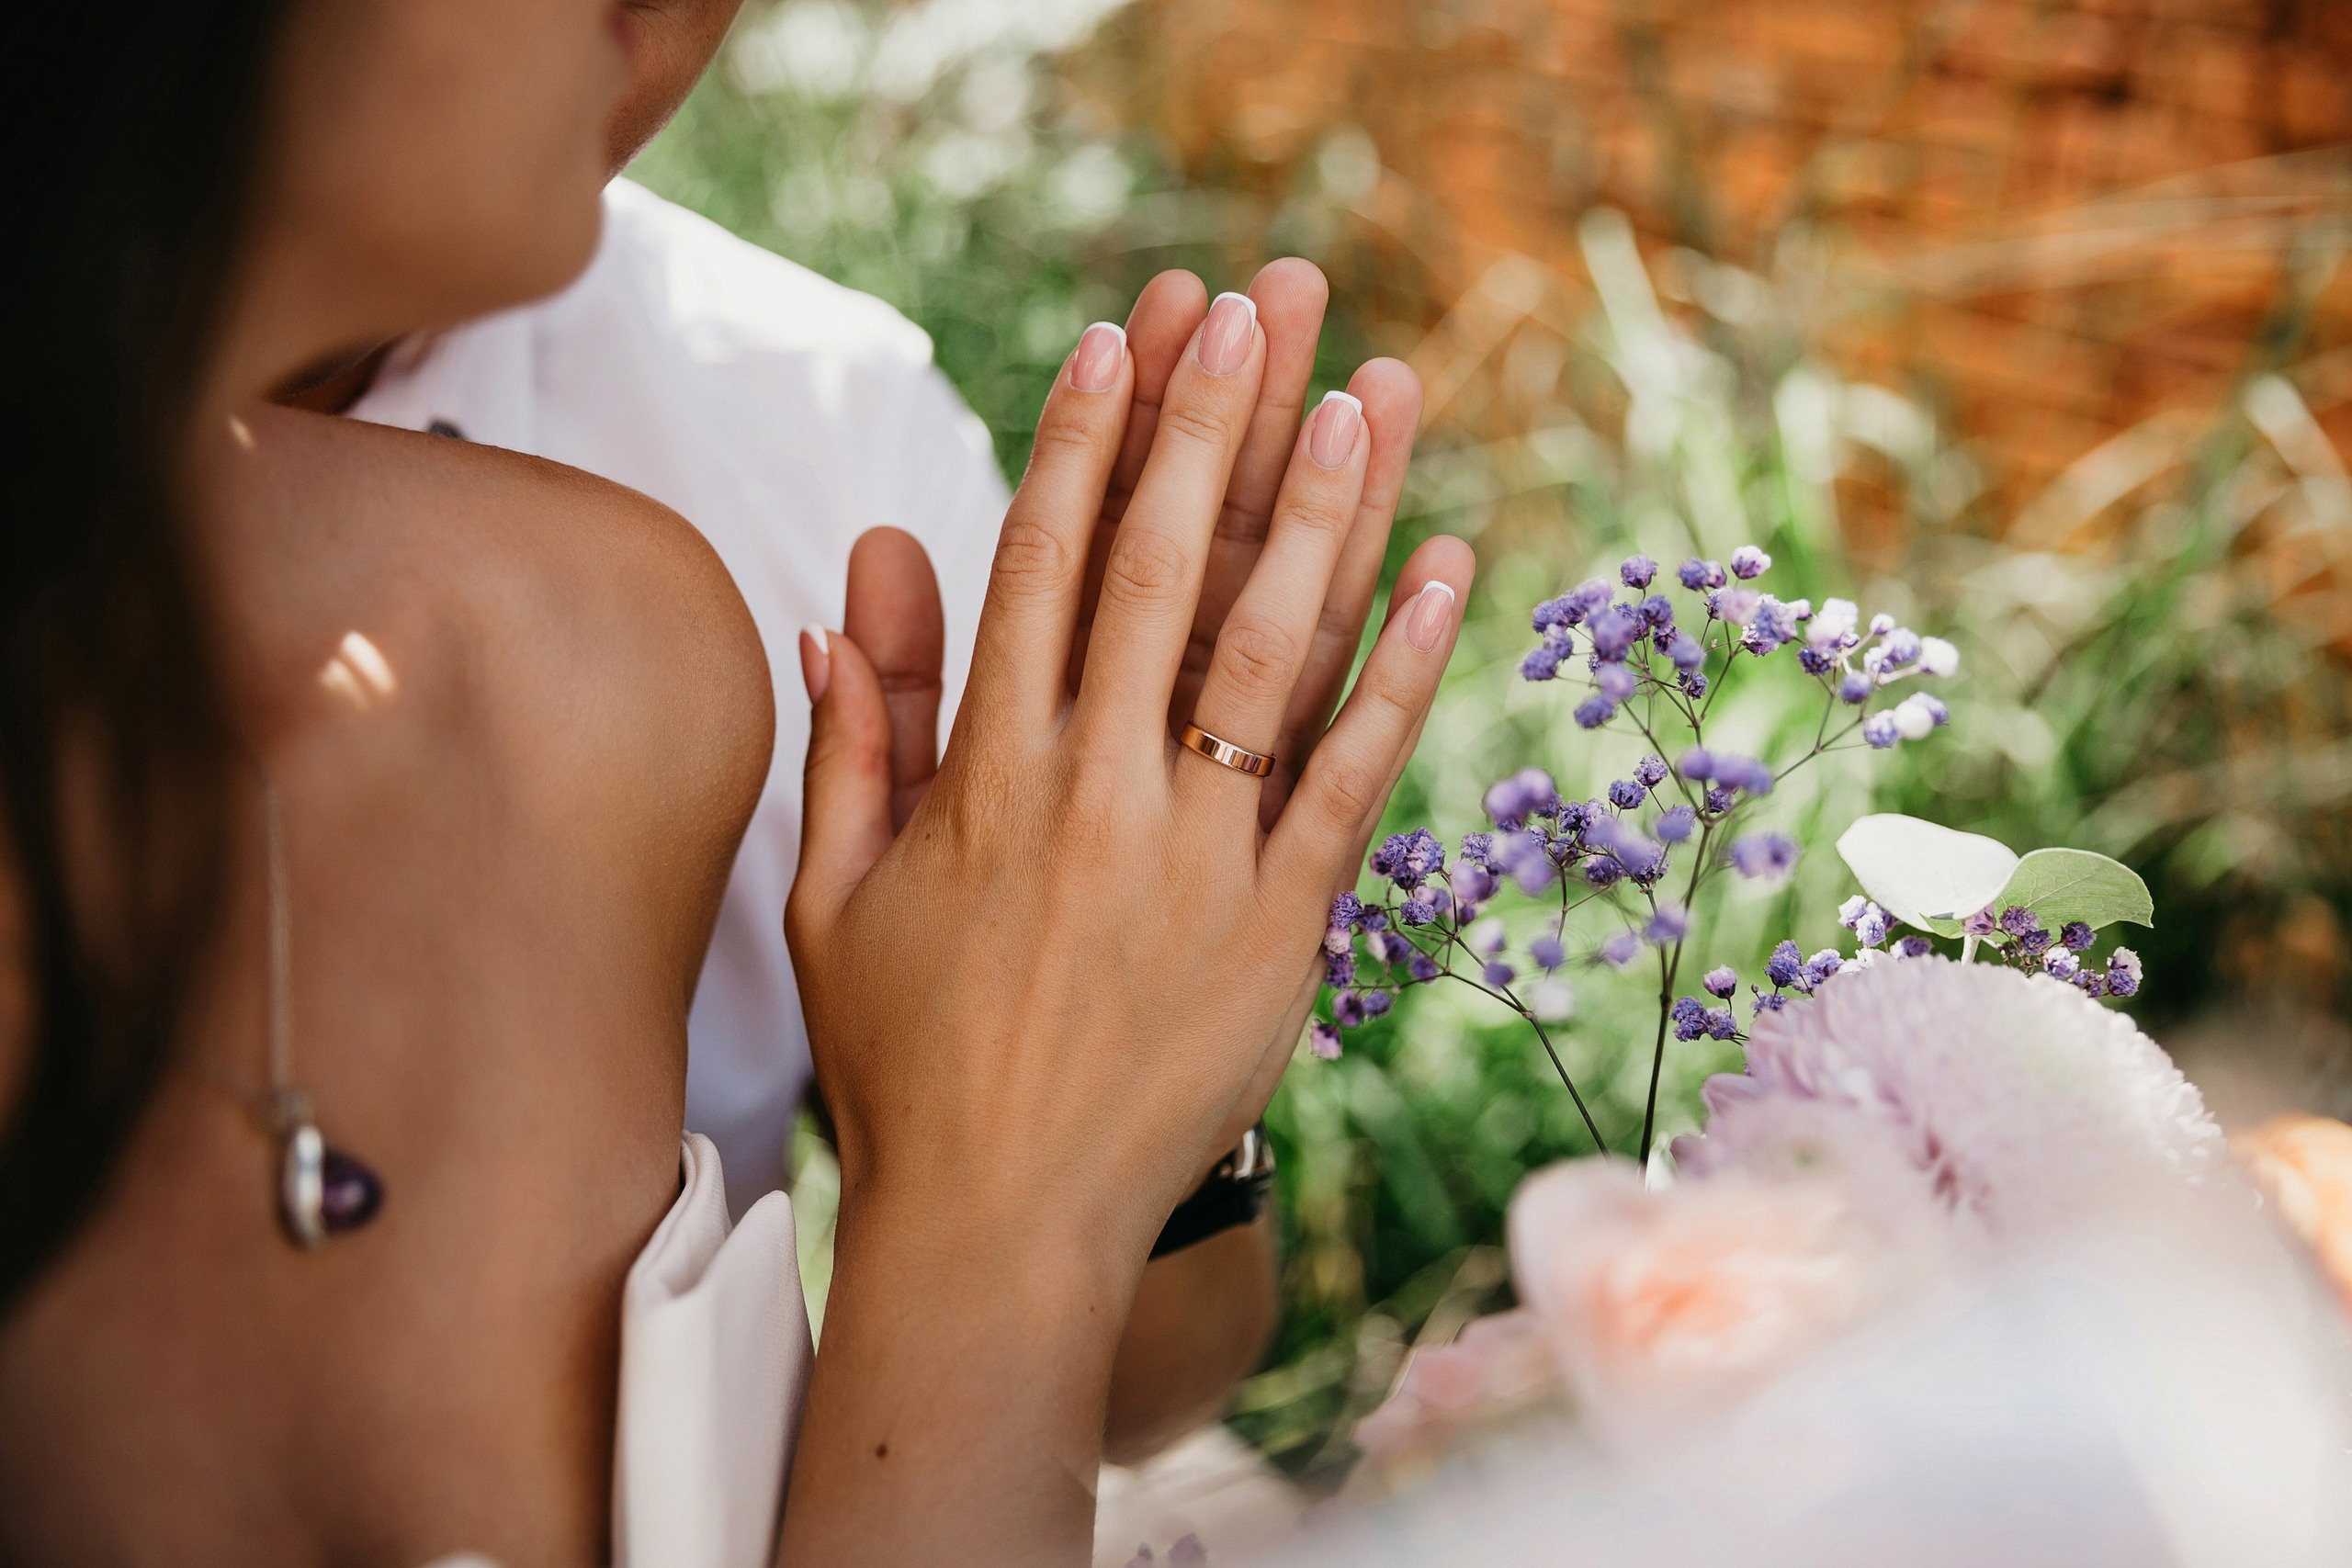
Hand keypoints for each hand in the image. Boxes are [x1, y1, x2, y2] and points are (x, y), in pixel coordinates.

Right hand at [780, 285, 1468, 1563]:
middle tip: (1254, 308)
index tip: (1121, 339)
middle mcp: (1098, 795)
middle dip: (1210, 425)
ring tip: (1368, 394)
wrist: (1000, 1225)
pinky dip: (1400, 671)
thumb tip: (854, 582)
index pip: (1040, 570)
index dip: (1083, 444)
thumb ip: (857, 733)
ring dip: (1323, 512)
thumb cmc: (905, 1059)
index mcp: (988, 778)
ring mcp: (1199, 859)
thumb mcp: (834, 894)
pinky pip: (1353, 779)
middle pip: (1163, 576)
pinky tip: (1438, 571)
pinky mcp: (1283, 927)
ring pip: (1269, 653)